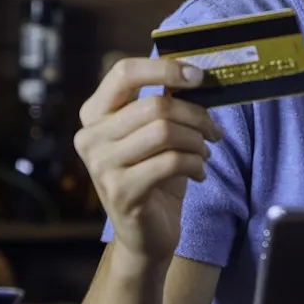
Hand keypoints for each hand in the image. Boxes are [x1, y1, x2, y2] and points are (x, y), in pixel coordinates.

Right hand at [74, 57, 222, 263]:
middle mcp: (90, 136)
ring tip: (204, 153)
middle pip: (154, 106)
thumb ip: (164, 101)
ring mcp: (101, 165)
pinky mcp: (121, 191)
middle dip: (195, 115)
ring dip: (197, 141)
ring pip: (164, 132)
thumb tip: (192, 71)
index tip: (198, 76)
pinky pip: (171, 162)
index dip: (164, 68)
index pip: (124, 72)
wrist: (145, 235)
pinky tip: (199, 172)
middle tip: (213, 130)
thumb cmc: (154, 176)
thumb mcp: (156, 134)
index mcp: (94, 113)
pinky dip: (195, 164)